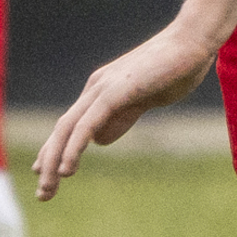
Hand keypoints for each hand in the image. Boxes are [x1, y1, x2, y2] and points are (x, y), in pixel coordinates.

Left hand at [30, 24, 219, 199]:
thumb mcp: (144, 100)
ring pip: (68, 128)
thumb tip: (98, 140)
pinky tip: (65, 169)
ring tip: (47, 189)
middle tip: (43, 194)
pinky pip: (87, 124)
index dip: (56, 150)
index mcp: (101, 90)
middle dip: (49, 162)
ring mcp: (103, 88)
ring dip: (54, 160)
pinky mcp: (114, 91)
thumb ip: (121, 118)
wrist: (193, 42)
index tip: (47, 175)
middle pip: (63, 129)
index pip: (71, 124)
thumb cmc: (175, 69)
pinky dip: (73, 147)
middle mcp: (95, 88)